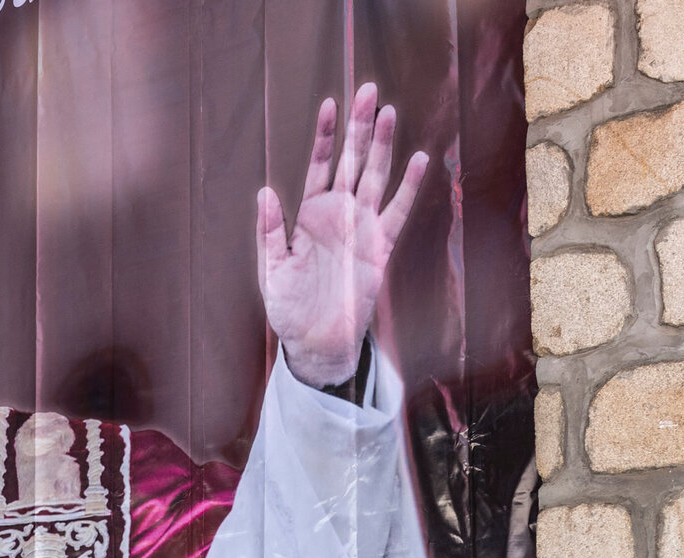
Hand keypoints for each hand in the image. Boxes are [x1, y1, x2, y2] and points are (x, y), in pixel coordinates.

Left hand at [257, 84, 427, 388]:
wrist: (316, 341)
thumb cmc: (289, 308)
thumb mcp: (272, 270)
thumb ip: (269, 232)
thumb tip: (264, 193)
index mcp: (309, 216)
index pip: (320, 167)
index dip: (325, 137)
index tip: (331, 104)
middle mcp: (338, 215)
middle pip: (352, 162)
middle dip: (360, 127)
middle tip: (368, 89)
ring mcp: (361, 228)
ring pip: (375, 177)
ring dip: (383, 146)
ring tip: (389, 112)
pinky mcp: (380, 246)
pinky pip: (397, 212)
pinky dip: (409, 187)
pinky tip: (419, 160)